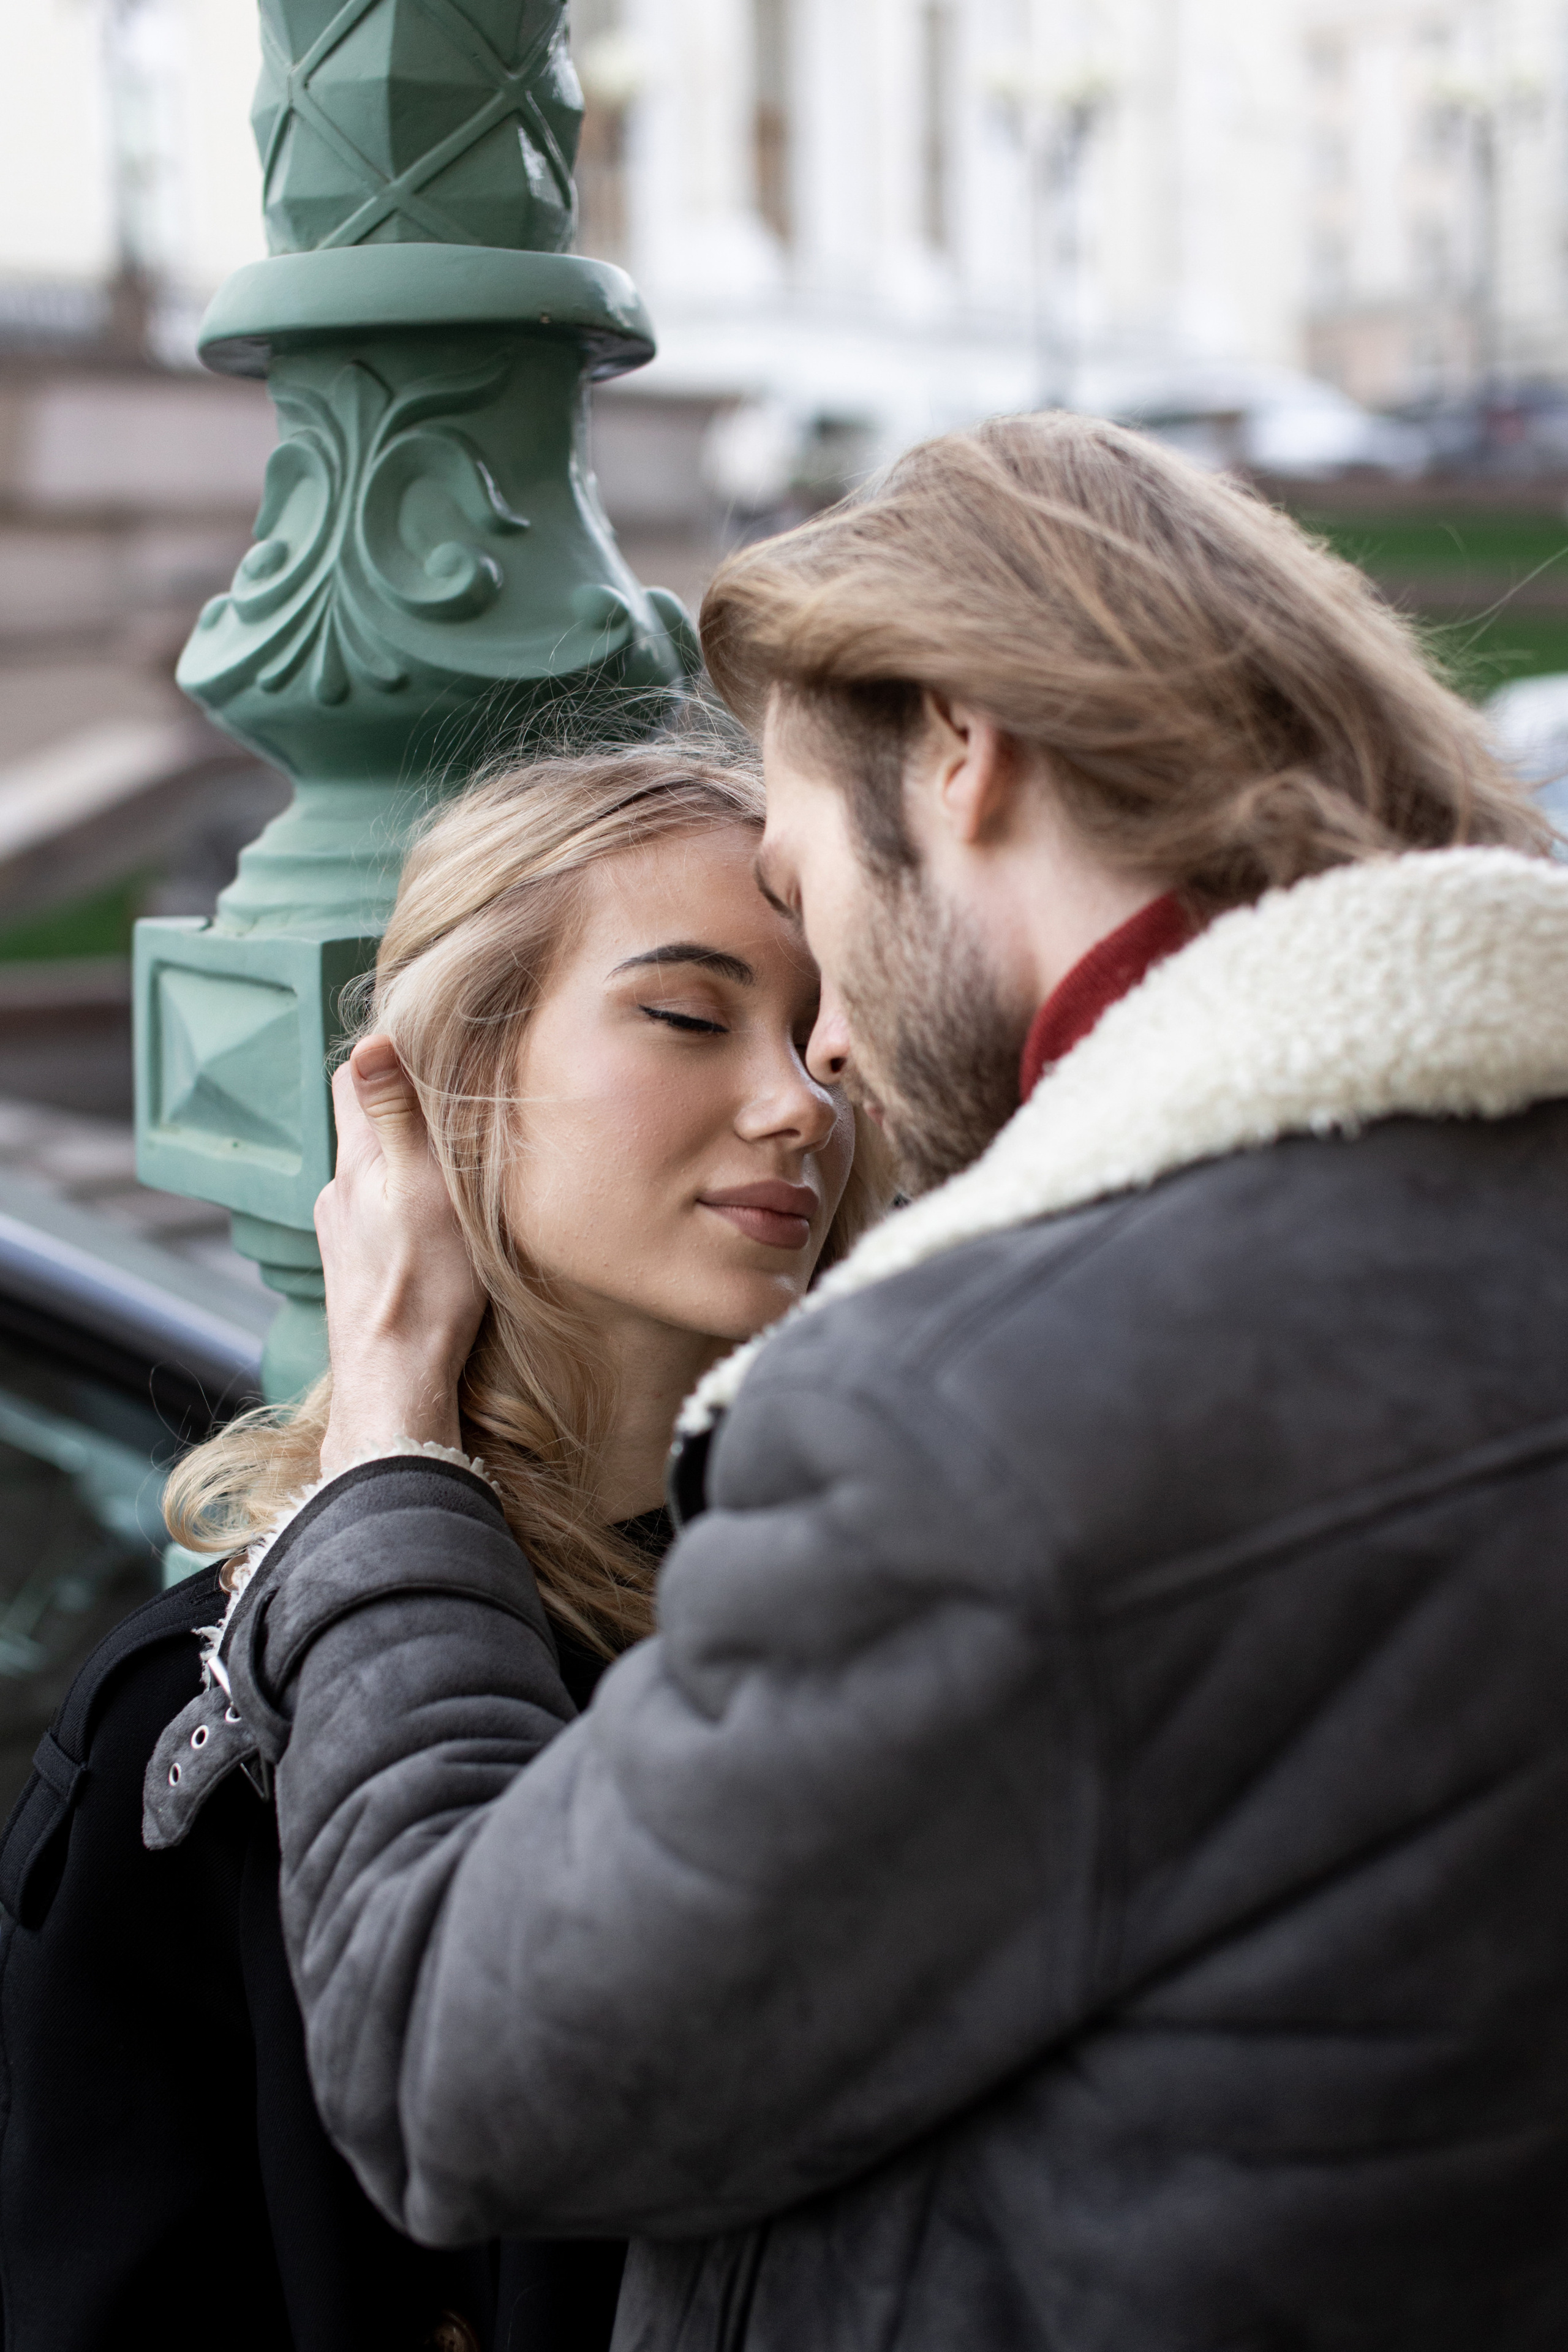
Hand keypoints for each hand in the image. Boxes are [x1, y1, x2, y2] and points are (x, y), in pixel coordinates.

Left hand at [314, 1037, 486, 1475]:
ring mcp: (342, 1233)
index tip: (430, 1039)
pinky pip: (379, 1212)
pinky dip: (405, 1202)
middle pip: (363, 1122)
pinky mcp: (357, 1267)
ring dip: (405, 1159)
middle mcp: (337, 1192)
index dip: (386, 1049)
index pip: (353, 1076)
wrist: (395, 1382)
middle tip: (456, 1097)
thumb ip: (398, 1114)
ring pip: (373, 1171)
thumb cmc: (421, 1287)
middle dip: (403, 1104)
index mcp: (354, 1163)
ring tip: (452, 1163)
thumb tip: (371, 1039)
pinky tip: (435, 1223)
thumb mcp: (423, 1187)